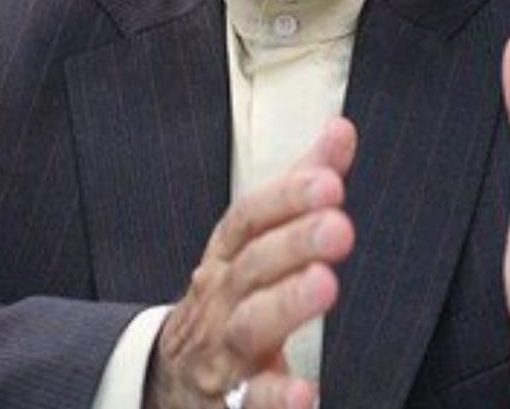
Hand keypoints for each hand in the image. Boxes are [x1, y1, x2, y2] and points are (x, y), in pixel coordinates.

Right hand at [146, 119, 356, 408]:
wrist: (168, 383)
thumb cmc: (229, 301)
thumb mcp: (256, 244)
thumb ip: (301, 190)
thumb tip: (341, 129)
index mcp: (227, 257)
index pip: (248, 219)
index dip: (285, 198)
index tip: (329, 181)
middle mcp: (219, 299)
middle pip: (251, 265)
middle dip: (294, 243)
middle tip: (339, 226)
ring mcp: (220, 353)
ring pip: (248, 326)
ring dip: (286, 303)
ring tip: (326, 284)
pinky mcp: (229, 404)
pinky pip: (252, 402)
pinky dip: (277, 398)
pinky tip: (309, 394)